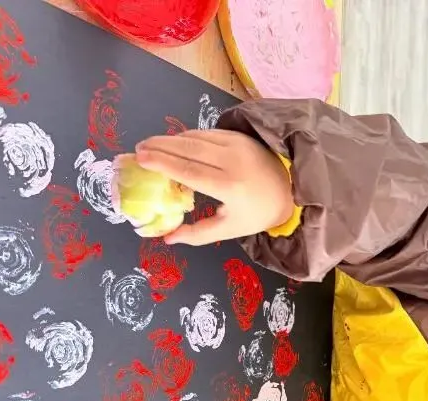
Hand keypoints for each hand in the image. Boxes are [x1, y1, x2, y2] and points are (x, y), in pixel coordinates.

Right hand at [134, 129, 294, 245]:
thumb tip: (167, 239)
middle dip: (159, 146)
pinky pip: (206, 133)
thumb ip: (197, 234)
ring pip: (195, 137)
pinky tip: (173, 144)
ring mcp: (237, 144)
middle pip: (187, 148)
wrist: (290, 190)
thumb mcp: (229, 229)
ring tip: (150, 146)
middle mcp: (232, 161)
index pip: (189, 170)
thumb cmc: (257, 213)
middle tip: (137, 149)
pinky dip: (187, 138)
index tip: (140, 158)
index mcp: (230, 186)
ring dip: (170, 140)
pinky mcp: (239, 136)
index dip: (162, 162)